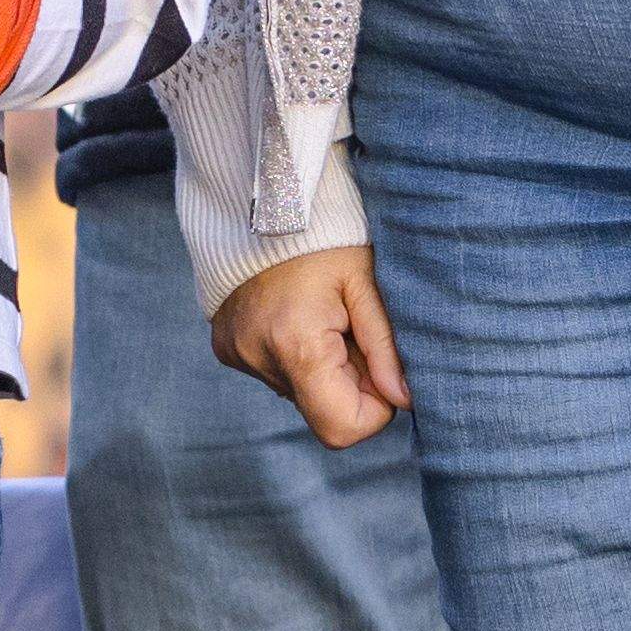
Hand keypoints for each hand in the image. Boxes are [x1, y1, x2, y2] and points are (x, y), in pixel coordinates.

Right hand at [212, 245, 407, 451]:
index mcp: (297, 345)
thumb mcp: (366, 285)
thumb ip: (386, 348)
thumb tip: (404, 399)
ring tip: (321, 318)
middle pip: (320, 409)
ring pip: (299, 392)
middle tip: (350, 332)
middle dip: (348, 382)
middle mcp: (259, 358)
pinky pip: (274, 373)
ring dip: (321, 368)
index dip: (371, 409)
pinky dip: (294, 356)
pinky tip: (295, 317)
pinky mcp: (226, 348)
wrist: (262, 202)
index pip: (341, 428)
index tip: (377, 367)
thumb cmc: (324, 239)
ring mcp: (237, 355)